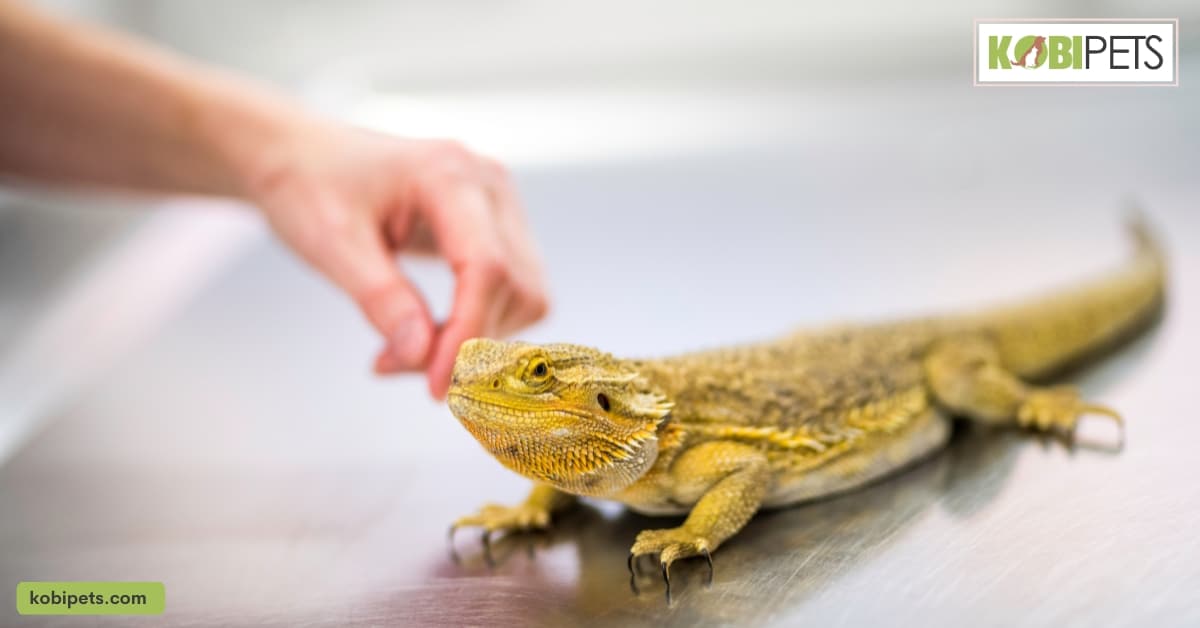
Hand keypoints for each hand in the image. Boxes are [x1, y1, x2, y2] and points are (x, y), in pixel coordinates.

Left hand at [244, 120, 547, 397]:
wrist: (305, 156)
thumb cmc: (310, 185)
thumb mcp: (330, 243)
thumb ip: (380, 298)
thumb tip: (424, 357)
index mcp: (449, 174)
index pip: (487, 267)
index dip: (468, 334)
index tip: (434, 386)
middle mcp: (489, 184)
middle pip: (515, 287)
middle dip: (468, 342)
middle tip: (398, 365)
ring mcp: (501, 205)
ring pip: (524, 297)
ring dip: (476, 339)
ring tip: (406, 349)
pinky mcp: (499, 228)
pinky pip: (512, 293)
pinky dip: (478, 326)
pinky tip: (428, 333)